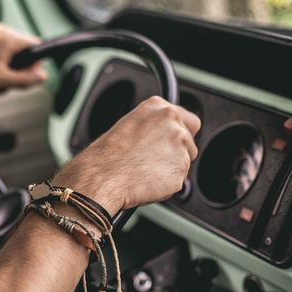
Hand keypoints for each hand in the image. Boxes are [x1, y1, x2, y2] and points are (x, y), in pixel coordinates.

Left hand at [0, 24, 46, 100]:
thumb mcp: (1, 81)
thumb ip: (26, 79)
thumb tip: (43, 76)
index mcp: (7, 37)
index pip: (35, 46)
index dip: (34, 65)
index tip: (26, 78)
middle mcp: (0, 32)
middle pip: (23, 53)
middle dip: (17, 71)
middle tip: (3, 83)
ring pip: (11, 57)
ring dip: (6, 73)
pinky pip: (0, 56)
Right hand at [53, 96, 200, 216]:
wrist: (101, 176)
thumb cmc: (107, 156)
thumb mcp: (129, 126)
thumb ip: (152, 127)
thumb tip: (161, 137)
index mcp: (159, 108)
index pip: (189, 120)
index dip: (179, 134)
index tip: (169, 143)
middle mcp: (174, 123)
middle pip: (190, 142)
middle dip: (176, 153)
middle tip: (152, 160)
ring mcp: (180, 146)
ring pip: (185, 162)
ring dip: (170, 168)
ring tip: (145, 171)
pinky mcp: (181, 169)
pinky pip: (179, 180)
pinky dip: (166, 184)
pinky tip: (147, 180)